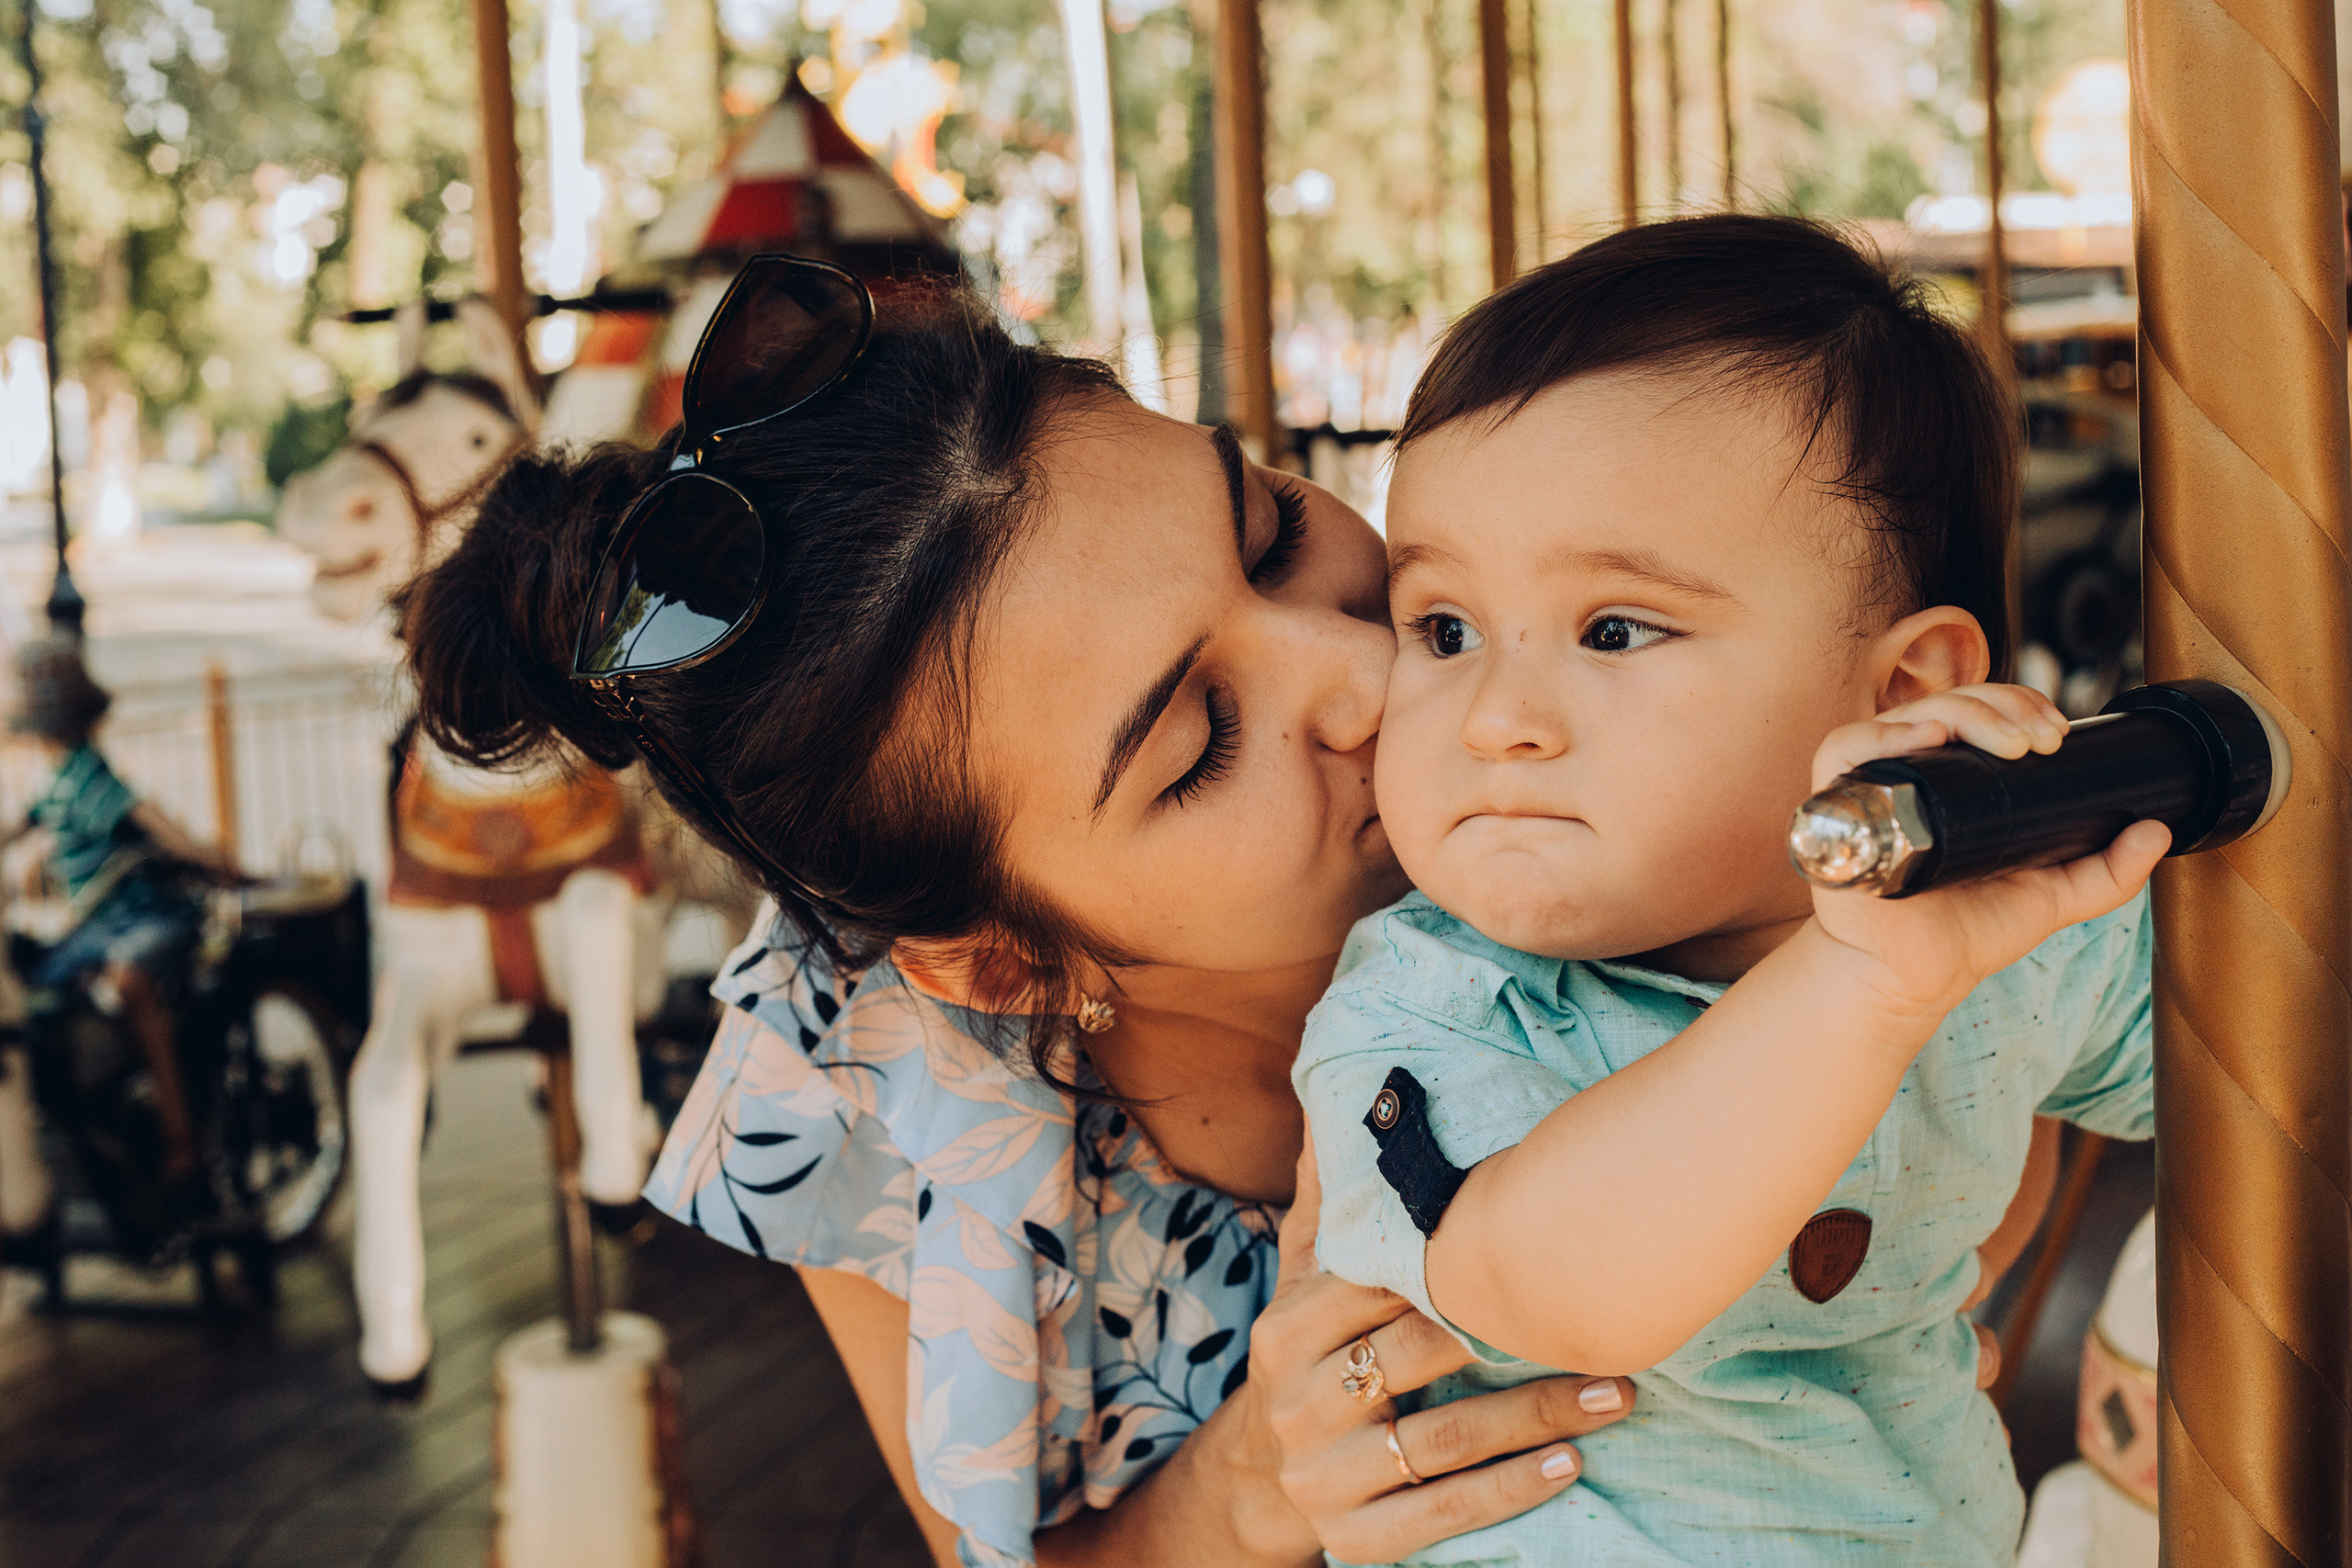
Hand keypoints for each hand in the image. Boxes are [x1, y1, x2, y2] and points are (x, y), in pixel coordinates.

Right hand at [1220, 1132, 1634, 1565]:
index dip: (1456, 1272)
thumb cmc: (1307, 1358)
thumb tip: (1340, 1097)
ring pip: (1443, 1441)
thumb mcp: (1300, 1279)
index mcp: (1288, 1328)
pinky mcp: (1354, 1539)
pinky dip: (1509, 1490)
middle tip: (1603, 1322)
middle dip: (1513, 1339)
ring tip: (1614, 1394)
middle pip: (1419, 1361)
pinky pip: (1444, 1512)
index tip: (1533, 1247)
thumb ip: (1326, 1201)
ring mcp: (1323, 1475)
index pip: (1380, 1290)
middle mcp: (1298, 1401)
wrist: (1256, 1480)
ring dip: (1535, 1418)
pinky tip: (1569, 1466)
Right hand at [1804, 683, 2169, 1023]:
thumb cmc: (1965, 935)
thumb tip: (2159, 829)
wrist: (1913, 981)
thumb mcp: (2051, 896)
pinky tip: (1925, 735)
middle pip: (1951, 704)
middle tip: (2041, 739)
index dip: (2021, 706)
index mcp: (1955, 780)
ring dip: (1961, 711)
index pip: (1982, 713)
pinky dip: (1884, 731)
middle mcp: (1910, 771)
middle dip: (2004, 706)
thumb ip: (2107, 871)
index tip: (2058, 735)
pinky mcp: (1834, 805)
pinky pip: (1845, 747)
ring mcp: (1871, 784)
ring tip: (2006, 742)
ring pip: (1909, 714)